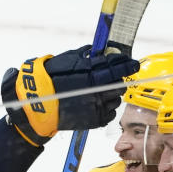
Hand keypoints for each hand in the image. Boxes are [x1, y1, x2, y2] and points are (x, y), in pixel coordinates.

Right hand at [1, 46, 138, 145]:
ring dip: (112, 95)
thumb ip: (88, 56)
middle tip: (113, 79)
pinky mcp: (94, 120)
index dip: (127, 65)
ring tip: (102, 93)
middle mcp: (96, 91)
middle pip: (119, 84)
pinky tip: (98, 104)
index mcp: (91, 74)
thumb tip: (103, 52)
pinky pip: (110, 114)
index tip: (133, 63)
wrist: (39, 103)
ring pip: (116, 100)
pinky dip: (107, 108)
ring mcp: (96, 106)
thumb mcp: (69, 60)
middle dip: (118, 81)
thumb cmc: (52, 78)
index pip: (117, 68)